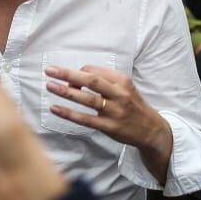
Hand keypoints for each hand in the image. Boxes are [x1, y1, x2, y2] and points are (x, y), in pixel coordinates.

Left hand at [44, 64, 173, 183]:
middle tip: (49, 70)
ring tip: (49, 85)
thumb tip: (75, 77)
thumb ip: (104, 81)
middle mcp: (120, 94)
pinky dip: (69, 113)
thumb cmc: (132, 105)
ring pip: (87, 99)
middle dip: (68, 74)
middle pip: (91, 80)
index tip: (66, 76)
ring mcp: (115, 111)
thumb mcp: (124, 87)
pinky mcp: (110, 127)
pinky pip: (86, 119)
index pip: (94, 71)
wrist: (150, 129)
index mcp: (122, 81)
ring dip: (66, 91)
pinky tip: (55, 108)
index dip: (77, 72)